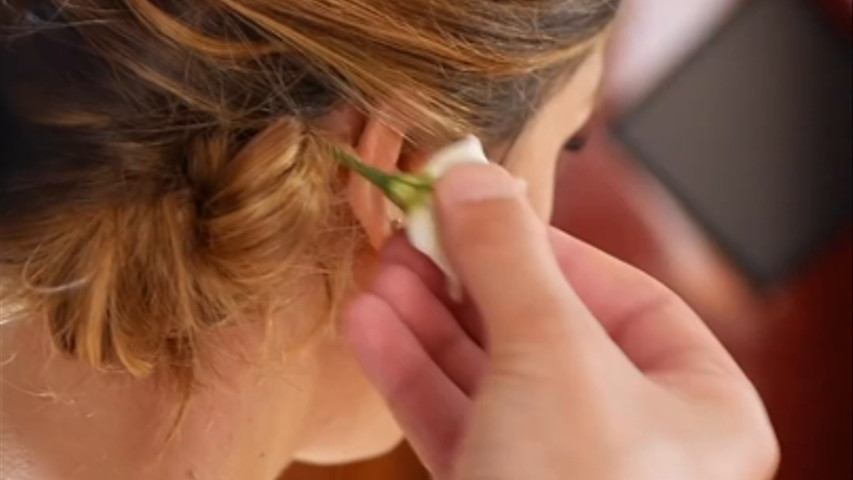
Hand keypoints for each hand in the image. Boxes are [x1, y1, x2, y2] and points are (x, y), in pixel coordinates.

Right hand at [343, 164, 778, 479]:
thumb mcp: (552, 354)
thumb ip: (510, 258)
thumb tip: (471, 175)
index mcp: (693, 399)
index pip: (615, 291)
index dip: (540, 244)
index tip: (474, 207)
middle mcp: (630, 434)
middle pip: (537, 327)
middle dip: (465, 279)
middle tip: (409, 232)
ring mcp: (557, 468)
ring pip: (486, 374)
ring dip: (427, 321)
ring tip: (378, 272)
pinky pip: (454, 420)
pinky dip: (411, 372)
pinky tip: (370, 326)